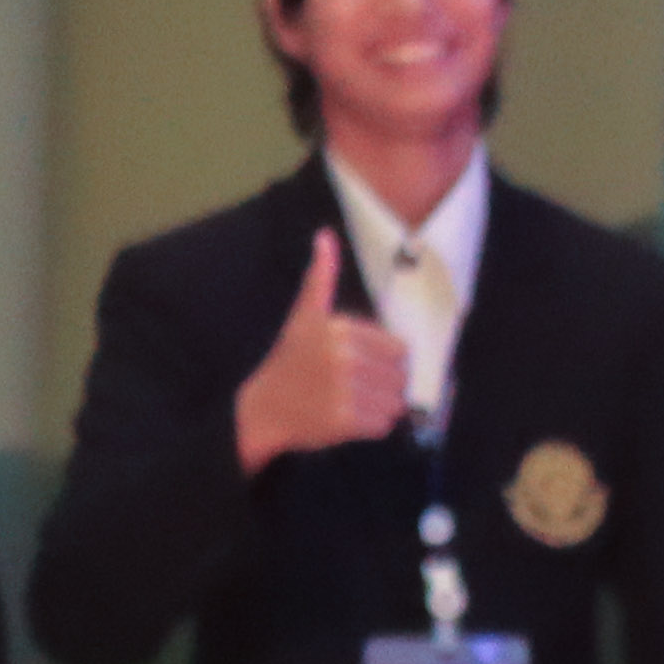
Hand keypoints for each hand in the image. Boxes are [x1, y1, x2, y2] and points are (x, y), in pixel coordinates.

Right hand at [234, 233, 421, 470]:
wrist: (263, 408)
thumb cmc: (291, 361)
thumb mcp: (304, 316)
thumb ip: (321, 278)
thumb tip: (325, 236)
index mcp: (340, 329)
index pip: (400, 349)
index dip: (385, 360)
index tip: (359, 363)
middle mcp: (343, 357)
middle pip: (401, 377)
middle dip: (384, 385)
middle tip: (353, 386)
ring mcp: (344, 390)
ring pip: (396, 403)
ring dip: (379, 407)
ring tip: (349, 401)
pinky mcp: (344, 421)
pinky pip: (384, 426)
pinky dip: (370, 427)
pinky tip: (346, 419)